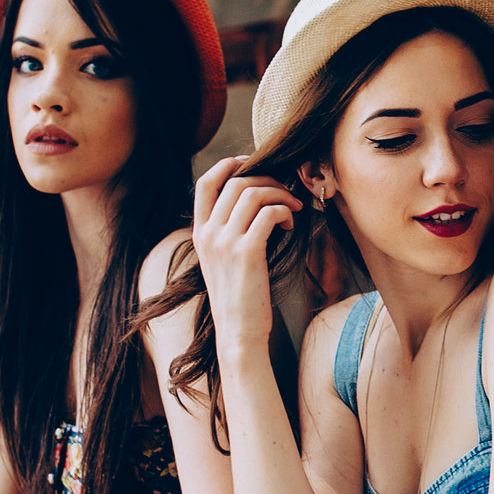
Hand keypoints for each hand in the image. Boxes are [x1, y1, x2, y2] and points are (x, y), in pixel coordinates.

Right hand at [190, 156, 299, 353]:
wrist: (239, 331)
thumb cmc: (239, 297)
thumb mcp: (223, 261)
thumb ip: (228, 232)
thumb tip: (254, 202)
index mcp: (200, 233)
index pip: (206, 183)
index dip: (229, 165)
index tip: (252, 163)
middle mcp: (208, 234)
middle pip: (237, 183)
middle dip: (267, 180)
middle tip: (286, 193)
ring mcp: (225, 242)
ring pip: (254, 193)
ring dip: (280, 195)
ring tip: (293, 210)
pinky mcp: (247, 252)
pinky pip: (269, 213)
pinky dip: (285, 211)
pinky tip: (291, 224)